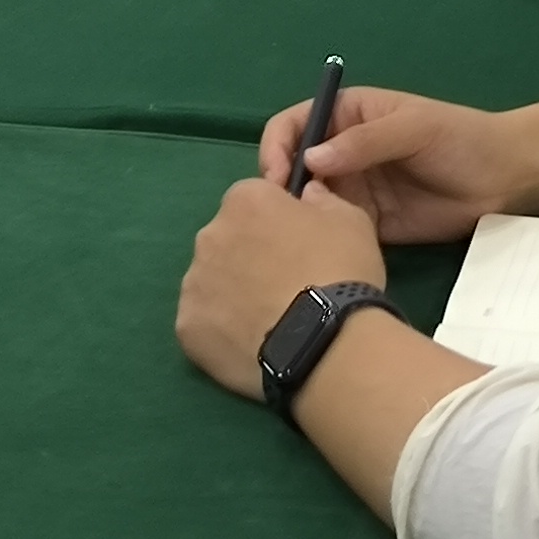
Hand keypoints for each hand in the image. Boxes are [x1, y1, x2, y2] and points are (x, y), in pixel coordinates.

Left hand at [172, 174, 386, 400]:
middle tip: (282, 283)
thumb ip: (322, 200)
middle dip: (248, 255)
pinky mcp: (188, 327)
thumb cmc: (340, 272)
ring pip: (211, 281)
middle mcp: (209, 235)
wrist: (326, 343)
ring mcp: (194, 283)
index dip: (273, 222)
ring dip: (232, 292)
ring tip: (269, 318)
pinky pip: (204, 322)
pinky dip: (221, 329)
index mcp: (245, 201)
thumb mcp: (350, 219)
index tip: (294, 245)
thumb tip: (308, 195)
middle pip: (226, 240)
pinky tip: (251, 343)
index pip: (252, 201)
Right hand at [265, 84, 528, 245]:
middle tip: (281, 216)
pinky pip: (332, 229)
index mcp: (347, 115)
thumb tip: (310, 160)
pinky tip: (321, 250)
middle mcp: (341, 152)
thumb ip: (365, 141)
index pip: (294, 125)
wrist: (501, 179)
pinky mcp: (365, 223)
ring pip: (307, 202)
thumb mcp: (413, 128)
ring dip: (297, 217)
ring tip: (298, 236)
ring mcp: (352, 189)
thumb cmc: (459, 138)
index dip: (278, 147)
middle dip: (280, 188)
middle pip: (292, 167)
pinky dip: (321, 238)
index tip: (276, 177)